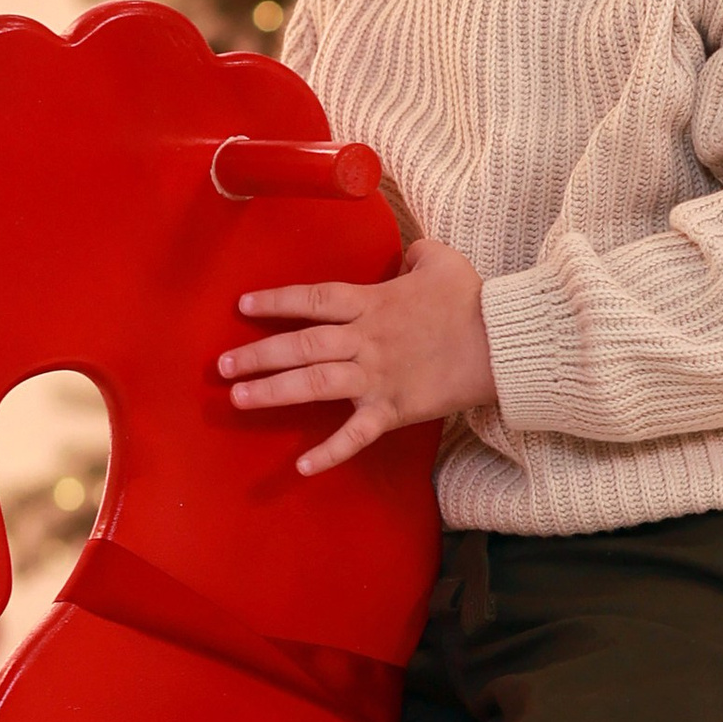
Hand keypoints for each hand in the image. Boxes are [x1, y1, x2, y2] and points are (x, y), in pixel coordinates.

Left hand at [218, 236, 495, 477]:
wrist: (501, 344)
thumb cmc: (472, 300)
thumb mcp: (440, 260)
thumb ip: (414, 253)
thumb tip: (405, 253)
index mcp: (373, 303)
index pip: (314, 299)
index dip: (277, 301)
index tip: (244, 306)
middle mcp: (366, 340)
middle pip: (302, 344)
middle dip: (258, 354)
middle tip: (221, 366)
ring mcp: (377, 376)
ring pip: (315, 383)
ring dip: (275, 391)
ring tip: (239, 397)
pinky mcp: (394, 409)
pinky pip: (356, 435)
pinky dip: (330, 453)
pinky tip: (302, 468)